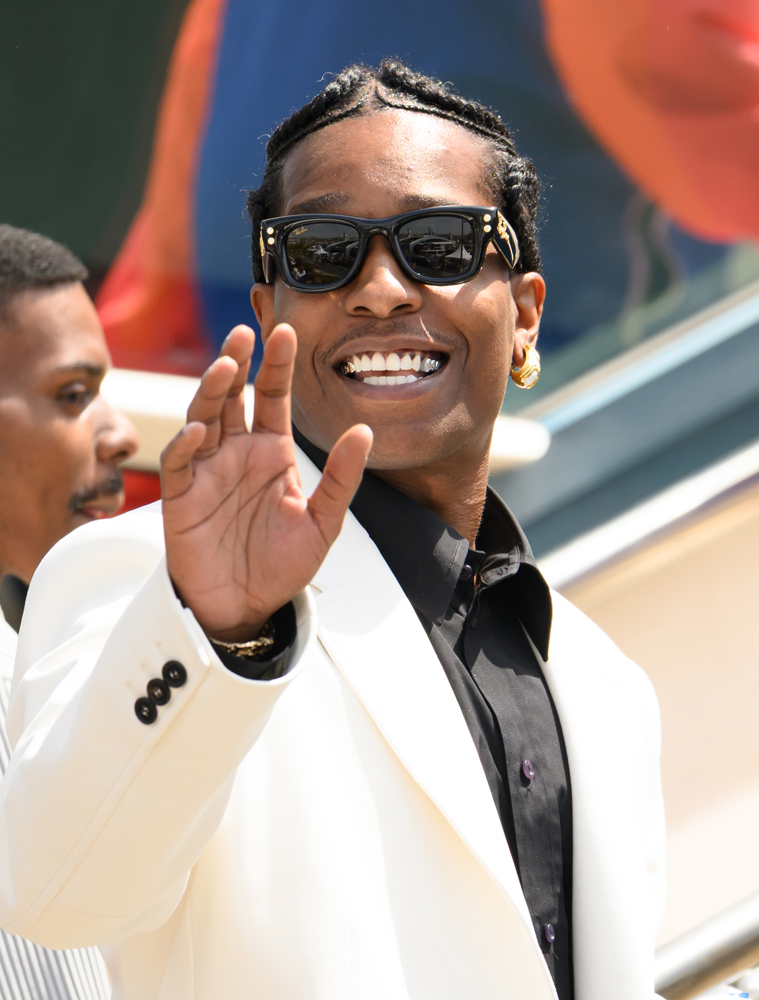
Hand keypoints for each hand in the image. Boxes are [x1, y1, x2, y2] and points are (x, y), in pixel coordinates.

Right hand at [161, 324, 371, 640]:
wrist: (247, 607)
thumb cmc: (282, 565)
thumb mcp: (322, 522)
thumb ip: (340, 478)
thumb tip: (365, 430)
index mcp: (272, 451)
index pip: (273, 397)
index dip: (277, 366)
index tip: (285, 332)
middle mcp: (237, 452)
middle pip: (233, 396)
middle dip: (236, 362)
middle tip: (244, 334)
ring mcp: (208, 471)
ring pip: (204, 417)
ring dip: (211, 391)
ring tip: (224, 368)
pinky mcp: (182, 496)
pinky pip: (181, 463)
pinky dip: (186, 444)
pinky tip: (200, 429)